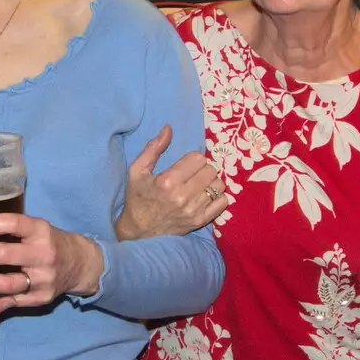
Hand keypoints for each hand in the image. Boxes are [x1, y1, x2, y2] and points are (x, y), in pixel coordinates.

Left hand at [0, 214, 103, 324]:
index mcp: (42, 232)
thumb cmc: (50, 242)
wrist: (79, 265)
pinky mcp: (40, 298)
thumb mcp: (37, 228)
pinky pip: (10, 299)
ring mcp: (43, 280)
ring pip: (6, 284)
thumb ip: (12, 230)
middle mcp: (44, 255)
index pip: (14, 224)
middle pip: (6, 255)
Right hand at [115, 125, 227, 239]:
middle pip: (211, 170)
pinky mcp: (200, 221)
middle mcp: (183, 196)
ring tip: (199, 185)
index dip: (193, 159)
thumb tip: (169, 128)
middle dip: (202, 168)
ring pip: (218, 185)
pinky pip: (223, 203)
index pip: (198, 158)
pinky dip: (217, 197)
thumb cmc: (137, 198)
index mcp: (168, 181)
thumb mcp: (137, 170)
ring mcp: (194, 210)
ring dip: (210, 182)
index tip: (185, 165)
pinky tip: (205, 196)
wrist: (138, 231)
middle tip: (192, 174)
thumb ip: (153, 148)